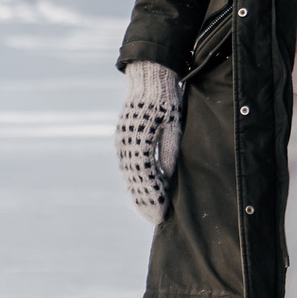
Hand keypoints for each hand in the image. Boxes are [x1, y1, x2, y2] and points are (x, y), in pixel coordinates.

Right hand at [117, 61, 183, 224]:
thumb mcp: (173, 125)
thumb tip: (168, 178)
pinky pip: (128, 167)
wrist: (148, 77)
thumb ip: (169, 152)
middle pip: (135, 181)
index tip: (162, 215)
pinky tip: (142, 192)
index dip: (154, 198)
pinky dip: (135, 182)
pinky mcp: (124, 140)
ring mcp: (123, 142)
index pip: (146, 178)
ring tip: (148, 212)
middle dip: (146, 202)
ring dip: (138, 195)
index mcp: (139, 141)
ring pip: (130, 176)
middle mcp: (126, 144)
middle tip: (157, 220)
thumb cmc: (166, 99)